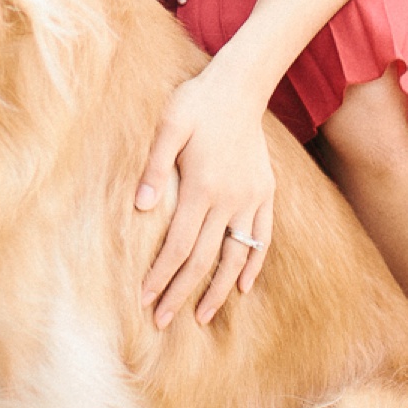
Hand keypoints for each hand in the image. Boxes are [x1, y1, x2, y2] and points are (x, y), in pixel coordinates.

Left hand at [134, 58, 276, 328]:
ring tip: (202, 317)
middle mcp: (229, 199)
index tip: (144, 299)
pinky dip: (253, 264)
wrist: (241, 86)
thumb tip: (141, 207)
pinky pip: (262, 237)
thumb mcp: (168, 125)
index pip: (178, 245)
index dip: (160, 276)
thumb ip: (154, 167)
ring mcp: (251, 199)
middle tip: (162, 321)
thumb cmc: (196, 103)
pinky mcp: (266, 194)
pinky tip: (242, 287)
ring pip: (236, 257)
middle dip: (181, 293)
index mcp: (202, 186)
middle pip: (204, 259)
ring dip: (217, 290)